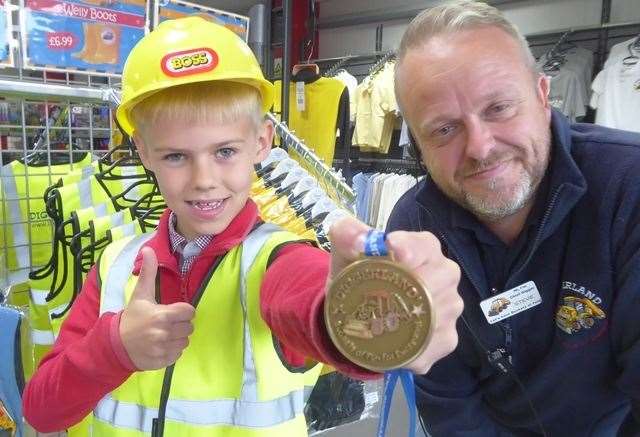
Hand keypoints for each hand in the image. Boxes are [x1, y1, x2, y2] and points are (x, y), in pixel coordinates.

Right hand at [119, 247, 194, 369]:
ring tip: (162, 334)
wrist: (115, 345)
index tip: (172, 311)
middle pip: (189, 327)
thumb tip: (148, 249)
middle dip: (180, 324)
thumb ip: (148, 273)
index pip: (189, 312)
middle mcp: (163, 333)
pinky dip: (171, 351)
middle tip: (166, 323)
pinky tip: (160, 346)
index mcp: (162, 315)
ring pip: (185, 342)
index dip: (182, 311)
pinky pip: (178, 355)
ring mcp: (163, 349)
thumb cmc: (132, 317)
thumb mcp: (140, 295)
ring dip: (177, 338)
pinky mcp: (162, 362)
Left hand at [328, 217, 462, 374]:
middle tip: (378, 299)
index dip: (411, 249)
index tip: (393, 254)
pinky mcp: (447, 338)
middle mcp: (445, 274)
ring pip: (435, 317)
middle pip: (437, 281)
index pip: (425, 245)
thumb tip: (361, 241)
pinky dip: (407, 350)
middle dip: (408, 288)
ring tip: (379, 324)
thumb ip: (346, 234)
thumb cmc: (357, 275)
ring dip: (406, 323)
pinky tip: (390, 345)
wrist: (357, 312)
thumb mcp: (345, 252)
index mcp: (423, 247)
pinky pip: (431, 347)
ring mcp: (450, 307)